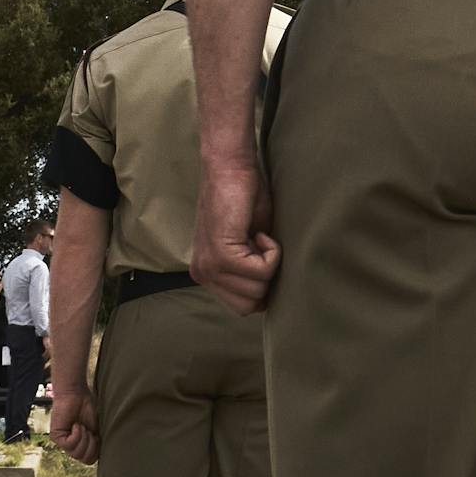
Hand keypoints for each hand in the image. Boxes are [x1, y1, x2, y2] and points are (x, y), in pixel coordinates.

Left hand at [49, 385, 98, 464]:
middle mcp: (72, 446)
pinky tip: (76, 425)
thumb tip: (102, 456)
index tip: (98, 435)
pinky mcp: (56, 437)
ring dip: (84, 439)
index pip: (90, 459)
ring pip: (76, 454)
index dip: (97, 450)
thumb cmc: (88, 408)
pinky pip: (69, 444)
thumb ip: (98, 442)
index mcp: (83, 445)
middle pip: (84, 459)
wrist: (77, 394)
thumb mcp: (98, 428)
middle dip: (91, 445)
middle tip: (90, 431)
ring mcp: (63, 442)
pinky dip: (76, 434)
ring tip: (82, 426)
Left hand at [193, 160, 279, 314]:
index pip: (242, 307)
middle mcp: (203, 275)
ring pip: (257, 290)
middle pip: (250, 305)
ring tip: (259, 237)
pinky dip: (272, 252)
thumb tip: (273, 292)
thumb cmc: (246, 199)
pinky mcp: (222, 254)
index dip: (262, 283)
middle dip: (267, 278)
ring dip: (270, 263)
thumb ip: (252, 268)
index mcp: (207, 274)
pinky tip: (260, 231)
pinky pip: (262, 270)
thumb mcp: (250, 244)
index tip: (261, 254)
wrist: (232, 169)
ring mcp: (210, 267)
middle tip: (261, 246)